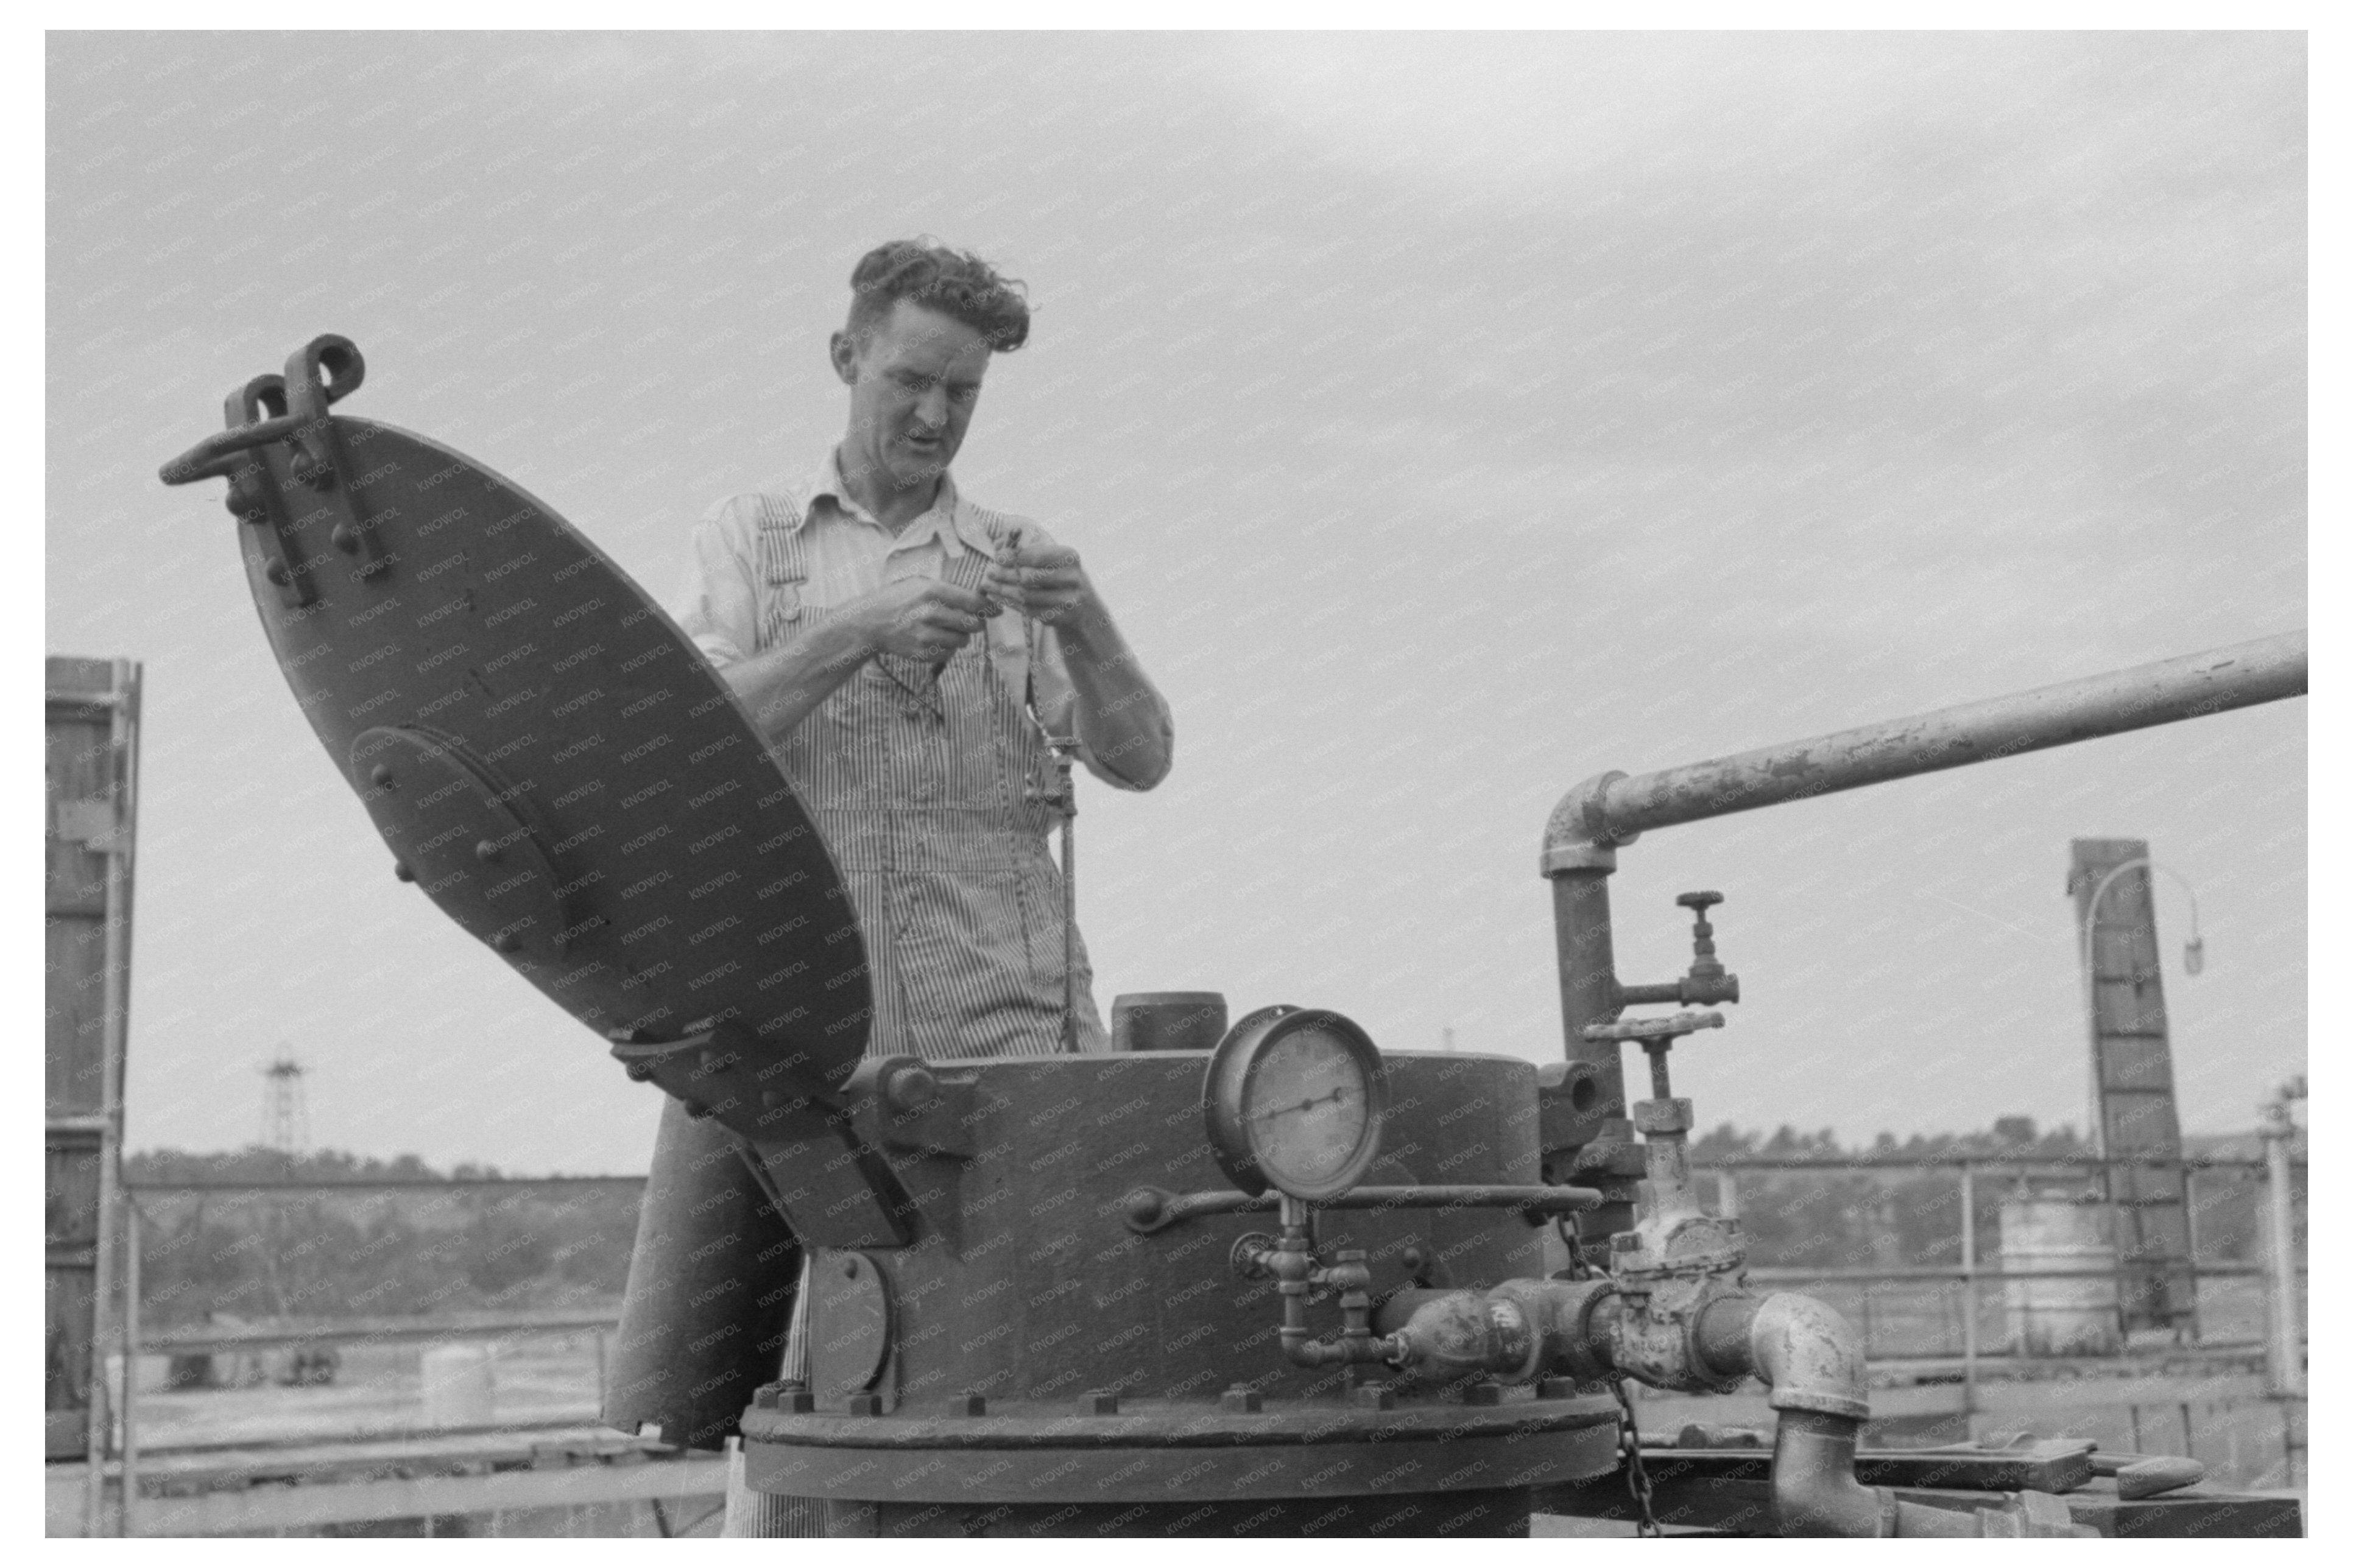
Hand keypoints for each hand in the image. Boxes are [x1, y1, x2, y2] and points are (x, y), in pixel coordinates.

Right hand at [848, 577, 998, 662]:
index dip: (989, 607)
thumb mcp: (921, 583)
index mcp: (932, 591)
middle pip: (972, 624)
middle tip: (971, 621)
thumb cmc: (900, 599)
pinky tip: (936, 640)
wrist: (871, 622)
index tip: (997, 610)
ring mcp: (924, 635)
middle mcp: (929, 613)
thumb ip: (949, 589)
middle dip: (976, 623)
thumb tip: (982, 596)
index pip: (973, 602)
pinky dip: (948, 649)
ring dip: (961, 637)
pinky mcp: (921, 653)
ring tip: (948, 629)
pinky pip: (949, 654)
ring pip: (962, 641)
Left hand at [982, 538, 1090, 626]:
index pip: (1037, 555)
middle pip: (1030, 577)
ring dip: (1003, 590)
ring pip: (1027, 596)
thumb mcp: (1048, 558)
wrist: (1082, 605)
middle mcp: (1073, 578)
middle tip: (989, 572)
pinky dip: (1010, 603)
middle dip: (1005, 575)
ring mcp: (1070, 600)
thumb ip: (1023, 549)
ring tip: (987, 584)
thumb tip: (997, 543)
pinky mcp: (1063, 618)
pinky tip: (997, 597)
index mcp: (1070, 557)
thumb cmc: (1058, 575)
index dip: (1013, 556)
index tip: (998, 557)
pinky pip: (1030, 611)